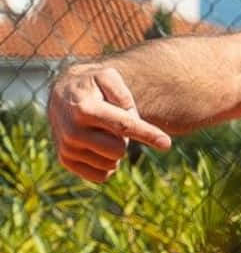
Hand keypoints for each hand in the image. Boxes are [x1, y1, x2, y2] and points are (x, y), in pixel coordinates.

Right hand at [48, 65, 171, 181]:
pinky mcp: (65, 161)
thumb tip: (133, 120)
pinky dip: (107, 164)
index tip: (166, 143)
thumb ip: (123, 94)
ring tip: (102, 132)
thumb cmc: (92, 84)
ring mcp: (67, 148)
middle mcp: (73, 131)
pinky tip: (99, 148)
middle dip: (124, 138)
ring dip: (114, 150)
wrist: (61, 95)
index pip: (123, 126)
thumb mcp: (108, 76)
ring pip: (111, 164)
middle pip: (120, 149)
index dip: (147, 134)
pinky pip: (100, 176)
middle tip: (114, 125)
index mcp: (85, 108)